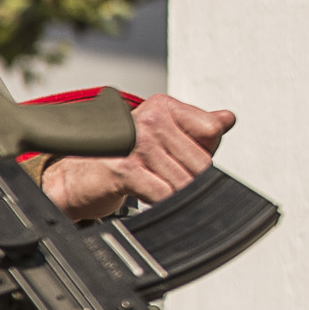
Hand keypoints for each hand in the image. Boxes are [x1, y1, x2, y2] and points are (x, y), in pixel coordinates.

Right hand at [41, 94, 233, 220]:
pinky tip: (147, 195)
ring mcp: (136, 144)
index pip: (211, 130)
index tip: (182, 157)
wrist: (80, 178)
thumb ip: (199, 127)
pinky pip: (165, 194)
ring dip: (175, 194)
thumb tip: (228, 117)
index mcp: (163, 107)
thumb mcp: (165, 135)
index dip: (203, 151)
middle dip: (191, 178)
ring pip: (186, 181)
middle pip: (201, 161)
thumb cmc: (124, 156)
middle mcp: (149, 120)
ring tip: (155, 186)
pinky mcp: (125, 170)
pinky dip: (162, 202)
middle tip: (167, 178)